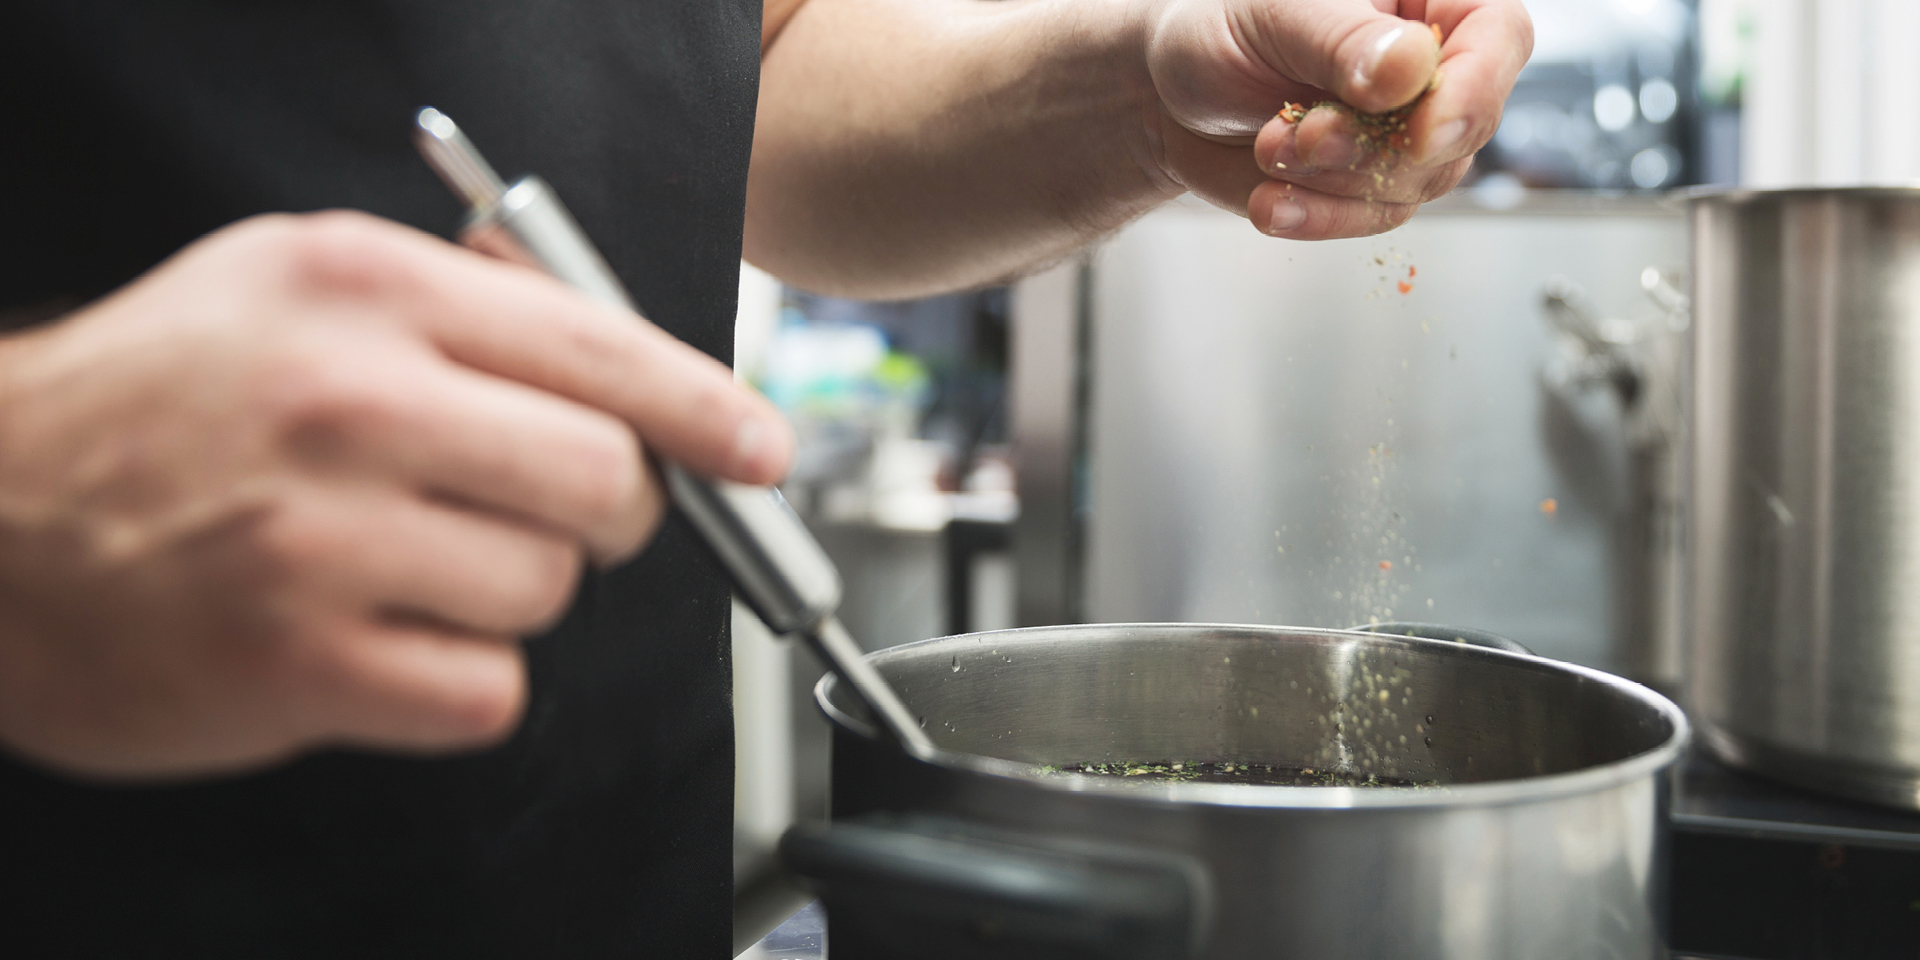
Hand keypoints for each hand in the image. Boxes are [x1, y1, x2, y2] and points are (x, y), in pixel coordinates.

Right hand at [0, 212, 791, 779]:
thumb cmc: (151, 401)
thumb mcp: (290, 286)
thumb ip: (458, 301)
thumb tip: (619, 342)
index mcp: (361, 291)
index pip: (599, 348)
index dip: (706, 410)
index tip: (760, 450)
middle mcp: (346, 403)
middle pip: (606, 485)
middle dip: (610, 515)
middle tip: (557, 515)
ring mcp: (318, 540)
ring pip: (548, 592)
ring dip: (513, 594)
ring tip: (412, 568)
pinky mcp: (298, 664)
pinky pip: (486, 691)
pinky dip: (462, 679)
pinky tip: (385, 639)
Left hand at [1140, 0, 1531, 237]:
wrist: (1171, 92)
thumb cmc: (1224, 28)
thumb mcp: (1276, 14)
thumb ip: (1343, 42)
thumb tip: (1409, 69)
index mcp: (1433, 1)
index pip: (1500, 38)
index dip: (1475, 92)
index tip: (1422, 132)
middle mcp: (1436, 69)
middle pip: (1459, 128)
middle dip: (1373, 147)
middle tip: (1300, 134)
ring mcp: (1409, 134)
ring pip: (1414, 183)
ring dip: (1333, 180)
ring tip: (1268, 147)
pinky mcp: (1371, 188)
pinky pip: (1369, 220)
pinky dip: (1316, 217)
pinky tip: (1272, 202)